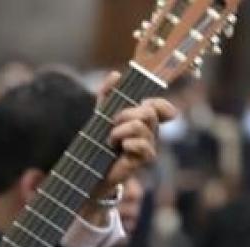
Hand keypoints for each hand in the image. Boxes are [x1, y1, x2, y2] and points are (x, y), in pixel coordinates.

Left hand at [79, 71, 176, 224]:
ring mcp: (148, 145)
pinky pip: (142, 144)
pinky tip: (119, 148)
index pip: (159, 106)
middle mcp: (149, 132)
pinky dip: (128, 142)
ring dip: (120, 130)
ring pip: (141, 125)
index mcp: (142, 120)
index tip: (143, 102)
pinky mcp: (144, 159)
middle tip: (111, 126)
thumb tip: (116, 74)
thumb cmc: (97, 143)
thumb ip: (107, 95)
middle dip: (125, 115)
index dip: (157, 103)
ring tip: (110, 140)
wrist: (90, 170)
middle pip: (148, 111)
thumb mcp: (100, 115)